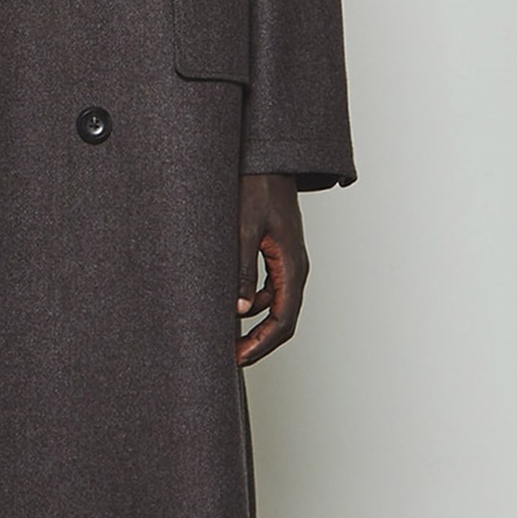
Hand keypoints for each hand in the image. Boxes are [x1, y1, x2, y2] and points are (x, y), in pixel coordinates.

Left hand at [236, 174, 308, 366]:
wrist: (267, 160)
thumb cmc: (256, 187)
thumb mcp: (244, 228)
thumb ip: (241, 268)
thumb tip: (237, 309)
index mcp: (292, 264)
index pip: (283, 319)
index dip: (261, 343)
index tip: (238, 358)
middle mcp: (295, 267)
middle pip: (282, 318)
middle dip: (258, 340)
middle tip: (230, 356)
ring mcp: (287, 261)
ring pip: (273, 304)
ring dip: (251, 321)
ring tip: (221, 332)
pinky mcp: (276, 253)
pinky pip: (266, 287)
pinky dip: (248, 300)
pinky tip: (226, 302)